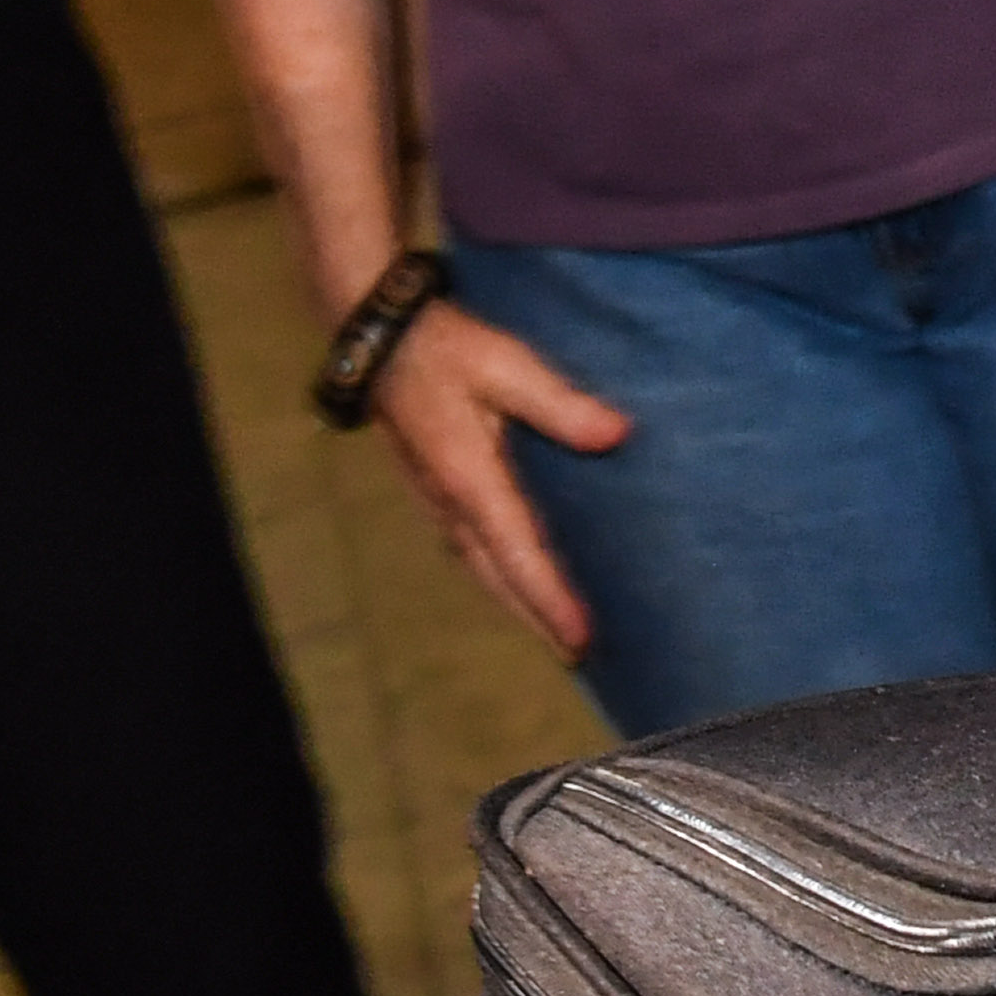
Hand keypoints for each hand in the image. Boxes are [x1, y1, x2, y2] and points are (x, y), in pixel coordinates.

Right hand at [363, 299, 631, 662]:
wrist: (379, 338)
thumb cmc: (445, 348)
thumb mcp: (505, 363)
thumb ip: (560, 402)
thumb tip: (616, 434)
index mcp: (470, 480)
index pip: (518, 554)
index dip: (550, 600)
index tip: (581, 639)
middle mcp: (451, 504)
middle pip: (499, 579)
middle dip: (538, 620)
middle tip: (581, 658)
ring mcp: (438, 502)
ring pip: (483, 570)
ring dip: (518, 605)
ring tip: (558, 637)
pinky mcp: (436, 493)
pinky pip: (473, 551)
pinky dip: (501, 578)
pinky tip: (521, 585)